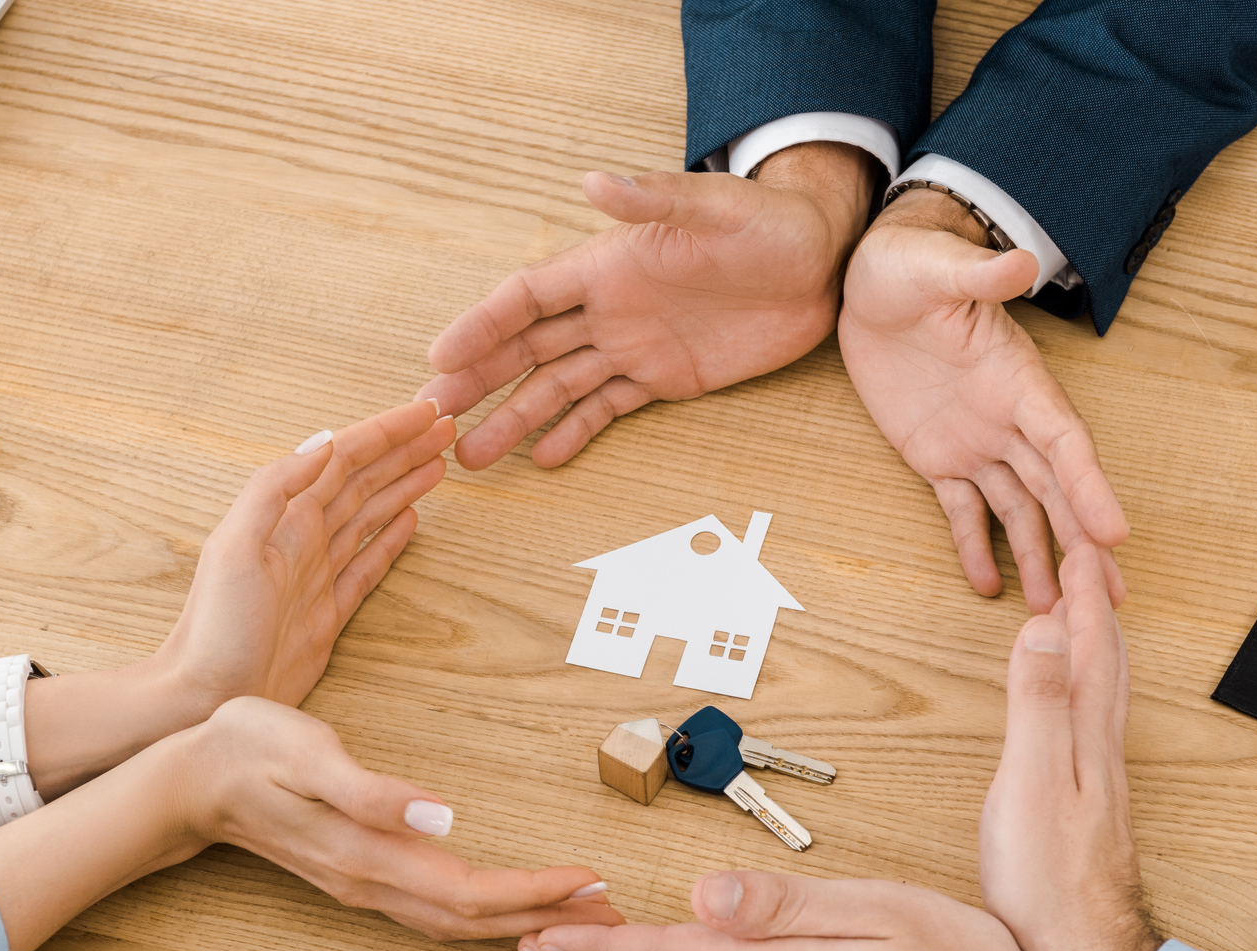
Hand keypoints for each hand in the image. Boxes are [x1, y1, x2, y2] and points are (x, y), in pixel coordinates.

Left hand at [153, 399, 454, 712]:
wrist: (204, 694)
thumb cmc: (214, 627)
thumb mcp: (235, 547)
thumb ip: (273, 489)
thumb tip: (323, 443)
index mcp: (285, 518)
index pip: (345, 459)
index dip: (388, 433)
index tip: (428, 412)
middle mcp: (304, 539)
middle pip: (365, 480)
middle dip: (404, 451)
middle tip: (446, 428)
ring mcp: (318, 575)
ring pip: (371, 515)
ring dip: (403, 485)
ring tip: (437, 465)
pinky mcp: (329, 613)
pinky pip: (368, 564)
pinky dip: (390, 538)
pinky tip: (410, 519)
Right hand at [186, 697, 625, 940]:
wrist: (187, 778)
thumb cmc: (246, 750)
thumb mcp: (309, 752)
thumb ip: (373, 790)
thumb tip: (441, 813)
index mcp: (369, 857)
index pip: (470, 891)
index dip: (534, 891)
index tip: (590, 880)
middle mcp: (372, 884)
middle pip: (475, 919)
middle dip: (546, 917)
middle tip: (612, 912)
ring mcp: (365, 885)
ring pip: (457, 921)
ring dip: (520, 919)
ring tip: (578, 910)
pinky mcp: (361, 873)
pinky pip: (436, 910)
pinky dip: (483, 914)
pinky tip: (507, 905)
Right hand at [419, 142, 875, 468]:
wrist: (822, 262)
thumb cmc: (768, 222)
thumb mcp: (715, 208)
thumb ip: (655, 199)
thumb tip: (594, 182)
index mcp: (608, 264)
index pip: (526, 298)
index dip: (481, 325)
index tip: (440, 356)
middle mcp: (609, 308)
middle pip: (527, 347)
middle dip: (479, 380)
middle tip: (435, 414)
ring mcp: (634, 345)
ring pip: (558, 386)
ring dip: (516, 418)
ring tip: (472, 455)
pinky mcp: (665, 378)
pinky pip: (608, 409)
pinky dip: (575, 433)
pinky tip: (543, 460)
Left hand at [839, 190, 1128, 612]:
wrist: (869, 279)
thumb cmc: (910, 263)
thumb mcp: (937, 266)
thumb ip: (979, 275)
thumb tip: (1021, 262)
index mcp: (1018, 378)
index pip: (1065, 442)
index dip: (1091, 488)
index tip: (1114, 535)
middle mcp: (1007, 417)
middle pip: (1055, 489)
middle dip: (1081, 542)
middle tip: (1108, 597)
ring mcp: (976, 440)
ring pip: (1017, 508)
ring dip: (1037, 556)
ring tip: (1051, 609)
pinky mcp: (938, 455)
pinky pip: (961, 509)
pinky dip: (974, 546)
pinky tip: (987, 586)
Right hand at [978, 546, 1159, 950]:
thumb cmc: (1050, 884)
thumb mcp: (1031, 785)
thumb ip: (1037, 706)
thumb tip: (1046, 631)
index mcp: (1087, 736)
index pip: (1089, 648)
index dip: (1081, 596)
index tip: (1078, 546)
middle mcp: (1100, 750)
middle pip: (1107, 662)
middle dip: (1097, 608)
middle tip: (1088, 564)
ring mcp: (1097, 778)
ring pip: (1102, 692)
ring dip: (1095, 646)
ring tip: (1085, 617)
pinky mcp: (1085, 804)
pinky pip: (1089, 721)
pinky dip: (1083, 689)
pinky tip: (1072, 703)